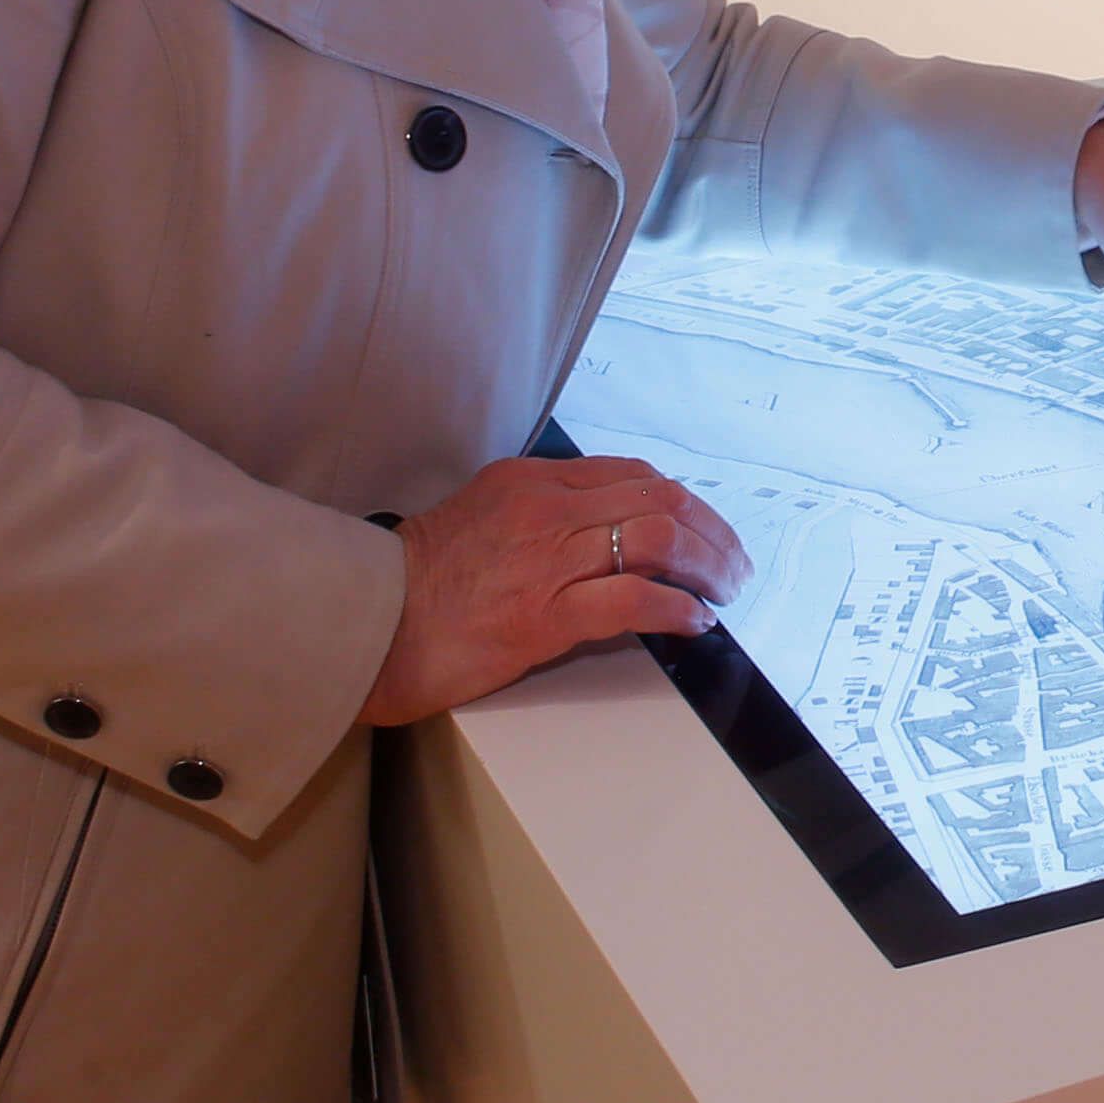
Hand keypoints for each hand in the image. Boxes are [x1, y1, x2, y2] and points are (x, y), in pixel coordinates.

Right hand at [363, 451, 747, 723]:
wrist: (368, 626)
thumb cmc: (417, 587)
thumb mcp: (480, 519)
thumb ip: (540, 516)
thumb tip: (603, 535)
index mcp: (530, 481)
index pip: (633, 476)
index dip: (685, 503)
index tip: (707, 530)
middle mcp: (544, 509)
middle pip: (660, 501)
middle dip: (713, 533)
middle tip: (735, 565)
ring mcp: (547, 559)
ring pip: (659, 540)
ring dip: (708, 568)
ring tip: (724, 592)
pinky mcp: (545, 613)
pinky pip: (634, 598)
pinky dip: (677, 607)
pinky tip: (693, 620)